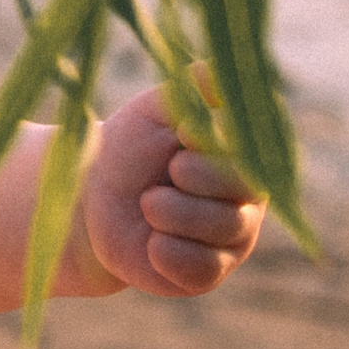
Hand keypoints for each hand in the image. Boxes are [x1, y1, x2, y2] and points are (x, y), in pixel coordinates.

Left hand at [80, 84, 265, 296]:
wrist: (93, 198)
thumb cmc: (131, 146)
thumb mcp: (154, 110)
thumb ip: (188, 90)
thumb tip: (216, 73)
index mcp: (246, 154)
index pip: (254, 149)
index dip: (216, 145)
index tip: (183, 134)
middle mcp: (250, 199)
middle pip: (242, 191)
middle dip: (192, 178)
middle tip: (165, 173)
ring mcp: (232, 240)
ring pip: (220, 230)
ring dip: (171, 213)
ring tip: (148, 203)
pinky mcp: (208, 275)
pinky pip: (201, 271)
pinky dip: (167, 254)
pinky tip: (150, 242)